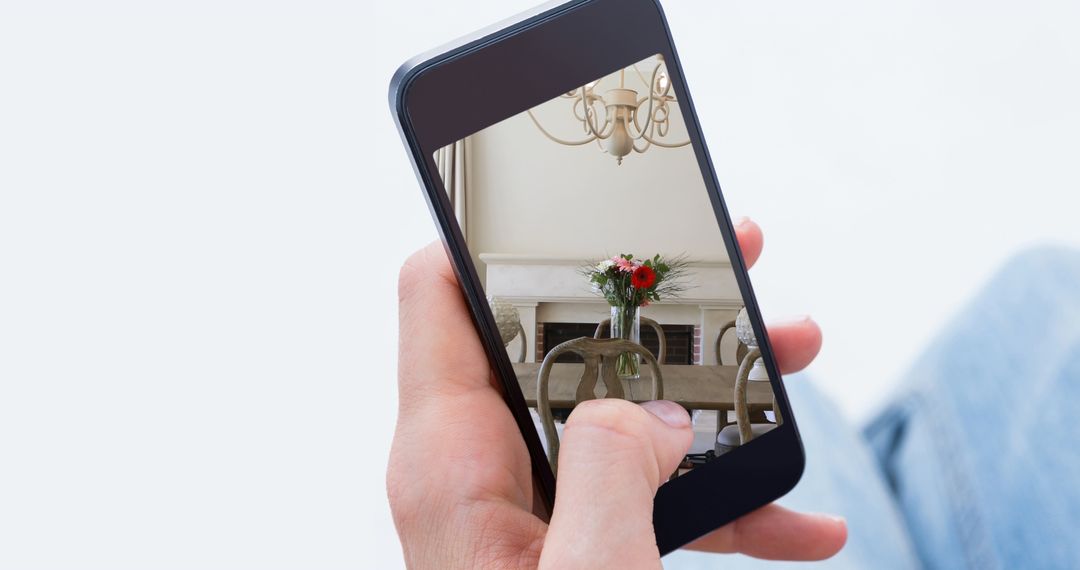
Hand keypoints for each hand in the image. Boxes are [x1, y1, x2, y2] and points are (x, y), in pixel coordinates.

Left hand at [388, 218, 846, 567]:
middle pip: (555, 344)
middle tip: (733, 269)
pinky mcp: (572, 542)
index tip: (574, 208)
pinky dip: (717, 499)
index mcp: (451, 458)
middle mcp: (480, 466)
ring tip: (800, 370)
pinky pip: (641, 493)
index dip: (492, 238)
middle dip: (655, 311)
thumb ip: (614, 472)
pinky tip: (800, 522)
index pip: (439, 298)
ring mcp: (529, 505)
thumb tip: (652, 413)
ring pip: (615, 415)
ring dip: (711, 401)